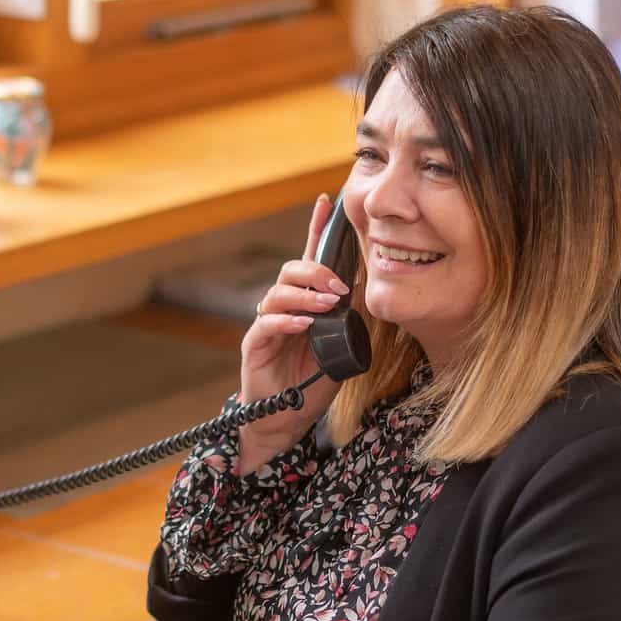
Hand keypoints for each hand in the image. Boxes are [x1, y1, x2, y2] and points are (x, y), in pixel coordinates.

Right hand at [236, 193, 349, 473]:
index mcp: (304, 303)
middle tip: (339, 287)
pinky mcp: (254, 345)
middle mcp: (282, 308)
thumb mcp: (340, 345)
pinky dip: (286, 321)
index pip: (308, 259)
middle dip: (316, 272)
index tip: (325, 203)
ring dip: (305, 295)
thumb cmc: (312, 381)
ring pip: (278, 293)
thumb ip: (348, 318)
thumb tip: (366, 288)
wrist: (285, 418)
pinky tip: (303, 324)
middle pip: (290, 271)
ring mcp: (266, 325)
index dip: (315, 230)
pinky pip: (266, 324)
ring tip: (326, 305)